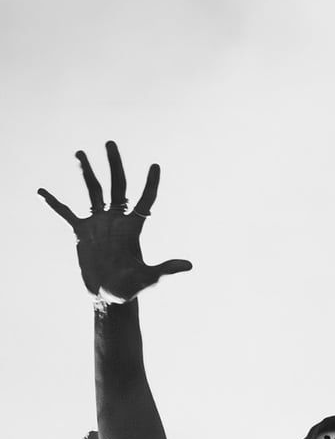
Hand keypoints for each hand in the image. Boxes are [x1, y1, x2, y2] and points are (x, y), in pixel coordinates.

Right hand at [38, 140, 191, 301]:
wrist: (109, 296)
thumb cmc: (131, 287)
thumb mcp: (148, 278)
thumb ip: (165, 268)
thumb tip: (189, 266)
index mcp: (133, 227)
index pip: (145, 200)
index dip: (151, 184)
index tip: (155, 165)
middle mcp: (117, 219)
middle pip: (116, 185)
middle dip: (114, 164)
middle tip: (110, 143)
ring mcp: (98, 223)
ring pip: (93, 192)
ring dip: (87, 172)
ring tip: (80, 152)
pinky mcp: (82, 232)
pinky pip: (66, 213)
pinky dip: (55, 203)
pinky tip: (42, 192)